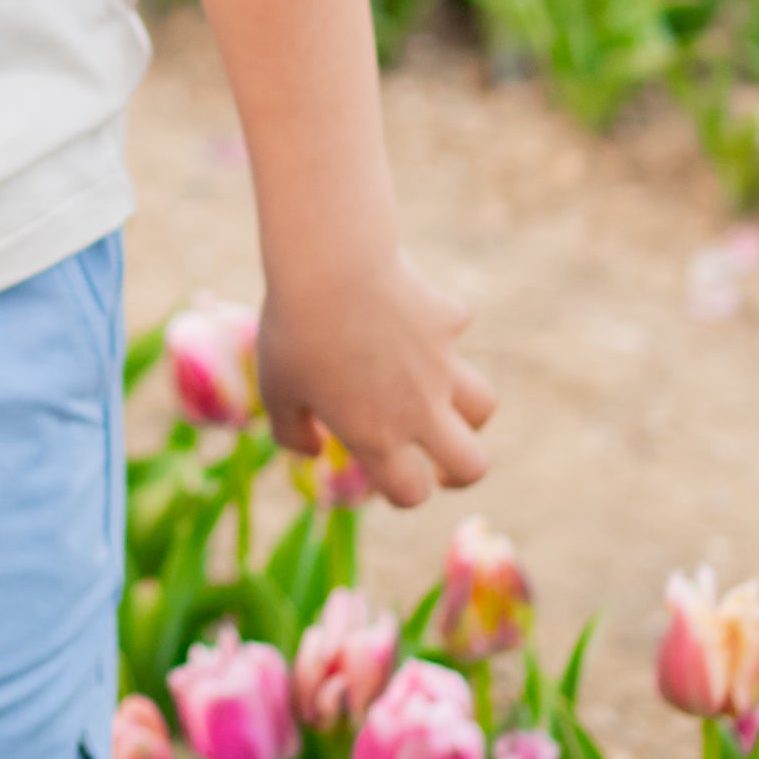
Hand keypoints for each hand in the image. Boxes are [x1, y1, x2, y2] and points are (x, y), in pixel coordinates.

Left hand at [257, 248, 493, 508]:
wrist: (330, 264)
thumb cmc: (293, 330)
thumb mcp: (275, 388)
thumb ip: (290, 431)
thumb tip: (313, 451)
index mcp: (376, 437)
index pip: (411, 494)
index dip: (401, 492)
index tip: (386, 473)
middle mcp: (418, 409)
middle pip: (473, 465)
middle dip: (461, 472)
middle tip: (440, 461)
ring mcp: (440, 364)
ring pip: (483, 404)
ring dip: (466, 408)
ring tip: (442, 399)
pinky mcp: (447, 319)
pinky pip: (455, 327)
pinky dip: (441, 325)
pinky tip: (413, 310)